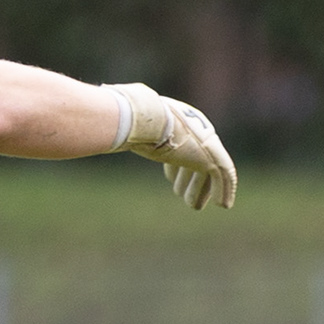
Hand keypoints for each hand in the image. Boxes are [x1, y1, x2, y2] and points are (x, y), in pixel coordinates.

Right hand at [111, 83, 236, 211]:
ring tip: (193, 205)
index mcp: (178, 118)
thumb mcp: (124, 124)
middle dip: (192, 178)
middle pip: (198, 157)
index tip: (170, 179)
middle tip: (183, 195)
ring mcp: (204, 143)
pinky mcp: (210, 156)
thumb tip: (98, 125)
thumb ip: (121, 127)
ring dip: (200, 189)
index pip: (182, 144)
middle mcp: (196, 128)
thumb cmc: (128, 119)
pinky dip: (224, 190)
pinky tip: (224, 205)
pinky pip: (224, 176)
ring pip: (210, 171)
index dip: (175, 165)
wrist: (142, 119)